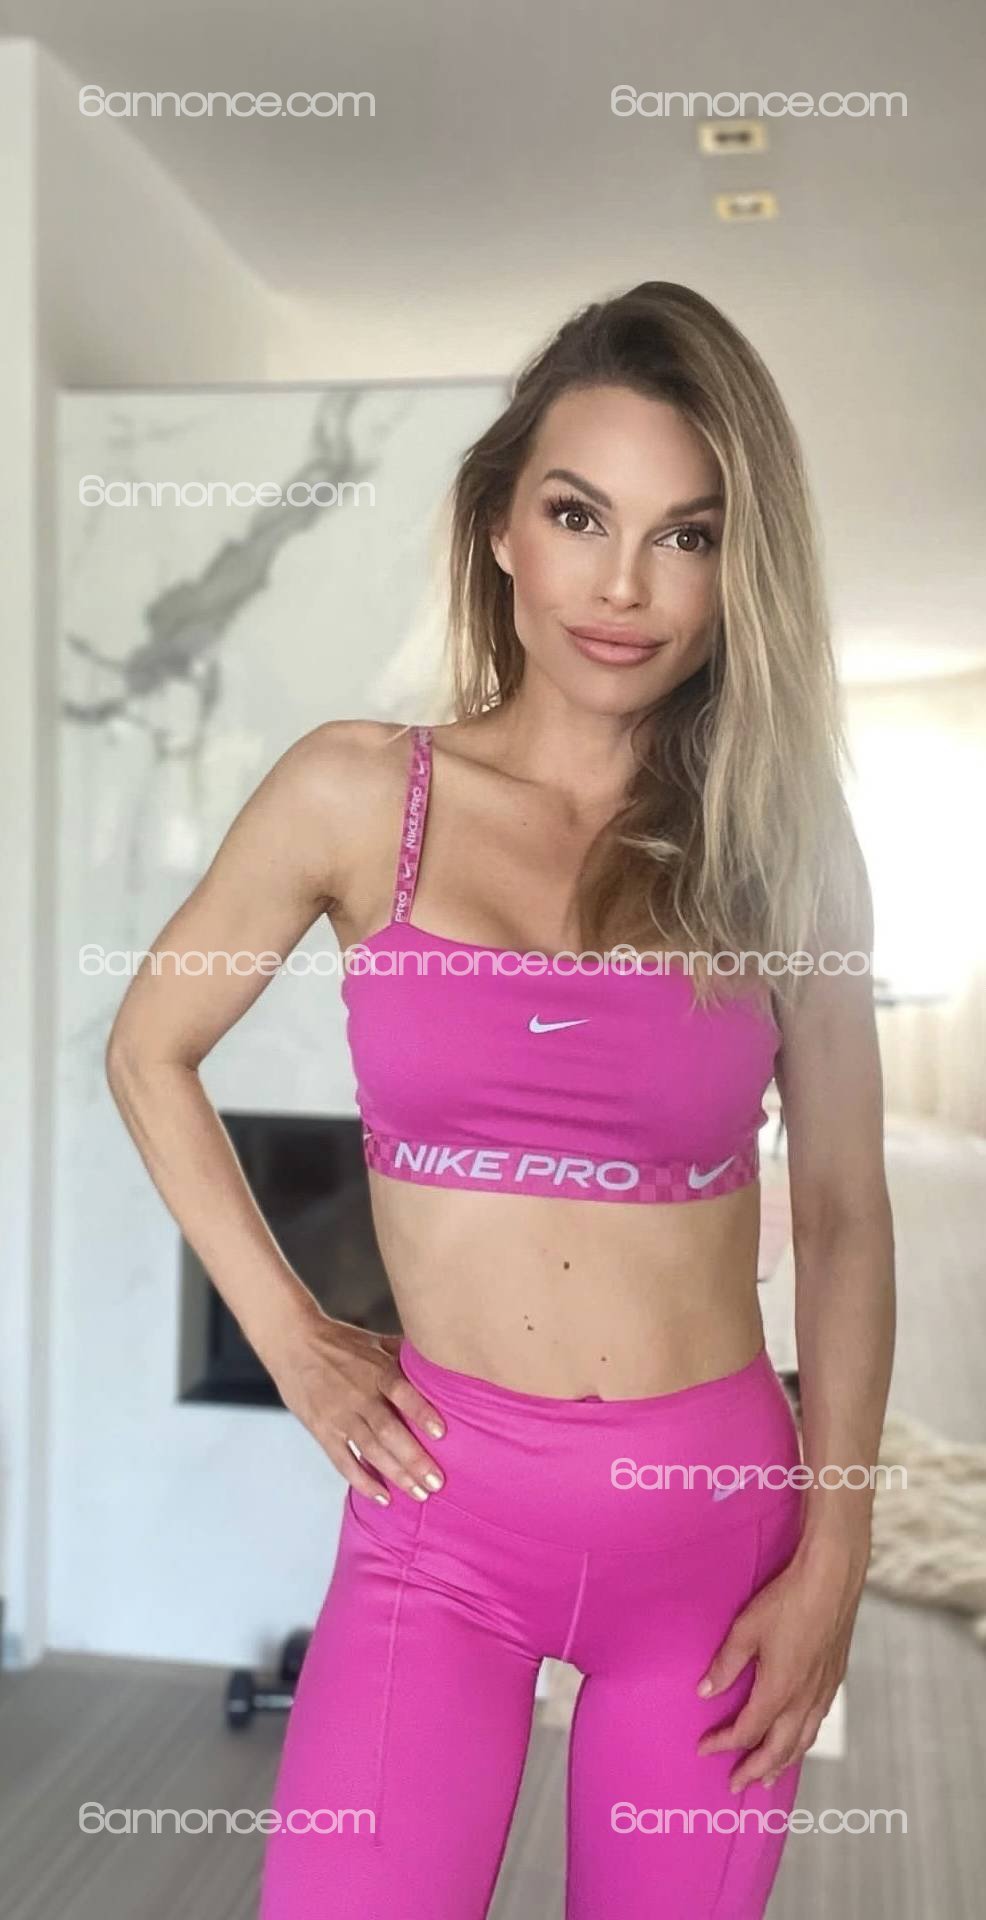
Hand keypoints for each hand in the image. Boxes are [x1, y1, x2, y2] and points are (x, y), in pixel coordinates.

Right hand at [263, 1307, 446, 1505]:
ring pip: (371, 1450)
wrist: (292, 1343)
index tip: (442, 1434)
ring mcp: (339, 1415)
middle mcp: (359, 1394)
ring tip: (419, 1494)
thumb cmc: (339, 1342)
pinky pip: (343, 1461)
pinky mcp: (322, 1430)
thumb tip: (439, 1354)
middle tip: (436, 1483)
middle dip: (414, 1459)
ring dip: (396, 1474)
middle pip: (389, 1430)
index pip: (401, 1391)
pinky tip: (383, 1497)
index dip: (421, 1411)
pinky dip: (362, 1481)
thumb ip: (404, 1353)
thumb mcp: (375, 1341)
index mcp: (376, 1370)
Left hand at [694, 1534, 867, 1790]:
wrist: (833, 1580)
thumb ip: (726, 1664)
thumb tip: (704, 1692)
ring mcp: (822, 1690)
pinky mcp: (834, 1678)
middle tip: (736, 1786)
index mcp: (778, 1690)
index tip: (704, 1749)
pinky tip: (799, 1737)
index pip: (747, 1731)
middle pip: (778, 1749)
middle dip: (755, 1770)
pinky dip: (803, 1740)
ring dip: (783, 1762)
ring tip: (769, 1777)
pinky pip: (817, 1722)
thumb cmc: (787, 1600)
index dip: (723, 1743)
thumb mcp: (746, 1629)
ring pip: (802, 1741)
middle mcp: (803, 1699)